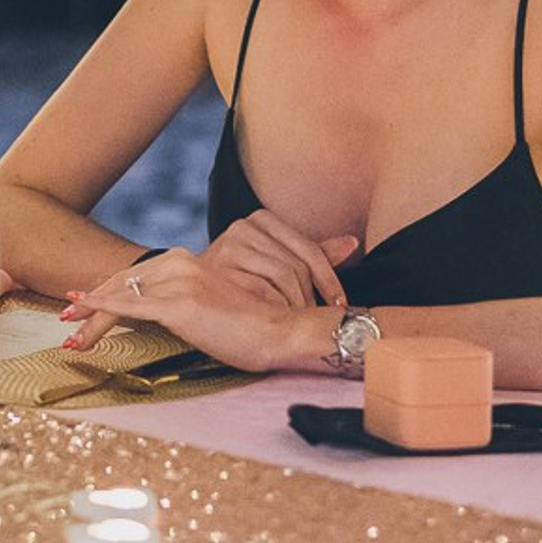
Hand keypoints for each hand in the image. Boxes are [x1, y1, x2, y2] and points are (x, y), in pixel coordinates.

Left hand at [59, 246, 335, 373]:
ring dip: (90, 316)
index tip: (84, 298)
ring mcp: (177, 282)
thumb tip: (168, 316)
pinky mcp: (178, 304)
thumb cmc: (253, 326)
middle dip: (91, 300)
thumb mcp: (212, 307)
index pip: (136, 276)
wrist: (282, 331)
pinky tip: (83, 328)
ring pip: (120, 297)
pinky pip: (128, 310)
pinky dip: (101, 318)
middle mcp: (179, 264)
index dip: (107, 288)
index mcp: (187, 262)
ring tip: (70, 334)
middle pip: (122, 284)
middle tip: (65, 313)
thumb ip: (187, 304)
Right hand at [196, 212, 361, 310]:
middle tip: (312, 319)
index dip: (329, 280)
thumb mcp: (278, 263)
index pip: (308, 250)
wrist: (188, 292)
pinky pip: (262, 293)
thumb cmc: (241, 280)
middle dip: (310, 298)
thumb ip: (312, 255)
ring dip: (294, 307)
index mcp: (260, 220)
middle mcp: (241, 228)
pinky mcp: (216, 271)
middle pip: (296, 267)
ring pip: (282, 280)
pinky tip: (274, 320)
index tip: (338, 304)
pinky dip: (275, 310)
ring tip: (293, 322)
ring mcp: (226, 248)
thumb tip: (353, 243)